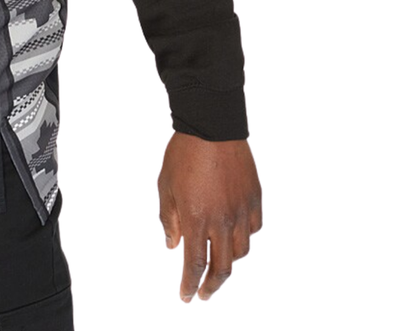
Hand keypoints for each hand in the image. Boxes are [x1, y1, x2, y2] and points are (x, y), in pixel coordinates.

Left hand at [157, 132, 261, 301]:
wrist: (212, 126)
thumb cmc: (184, 153)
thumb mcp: (165, 186)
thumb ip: (168, 219)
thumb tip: (173, 244)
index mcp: (196, 217)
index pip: (194, 263)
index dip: (190, 284)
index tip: (186, 295)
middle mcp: (222, 220)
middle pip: (222, 267)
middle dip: (212, 286)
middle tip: (204, 293)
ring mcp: (241, 210)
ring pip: (240, 251)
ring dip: (227, 262)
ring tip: (216, 261)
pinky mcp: (255, 199)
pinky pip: (253, 229)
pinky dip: (244, 237)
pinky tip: (234, 234)